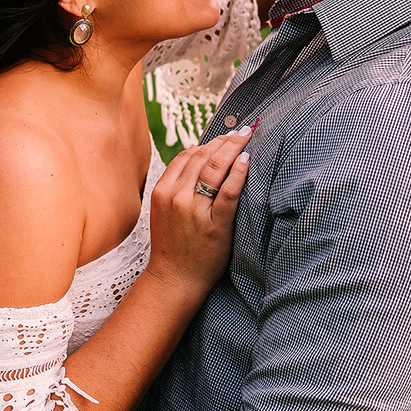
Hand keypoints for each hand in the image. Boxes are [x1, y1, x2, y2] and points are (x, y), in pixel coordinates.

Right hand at [146, 130, 250, 292]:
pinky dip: (238, 173)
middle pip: (202, 157)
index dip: (208, 142)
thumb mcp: (164, 210)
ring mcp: (195, 211)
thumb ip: (175, 184)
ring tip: (247, 140)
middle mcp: (176, 197)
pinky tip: (247, 160)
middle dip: (224, 140)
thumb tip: (194, 152)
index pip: (187, 155)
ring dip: (233, 149)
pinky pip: (228, 192)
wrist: (175, 279)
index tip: (224, 136)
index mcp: (162, 191)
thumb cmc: (173, 245)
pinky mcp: (215, 225)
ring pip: (215, 169)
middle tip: (241, 131)